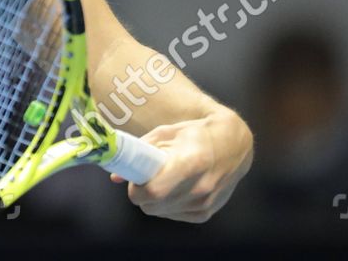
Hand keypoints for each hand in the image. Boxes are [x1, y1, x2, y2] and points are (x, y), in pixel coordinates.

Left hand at [112, 111, 252, 222]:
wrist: (233, 145)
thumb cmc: (194, 135)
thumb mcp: (165, 134)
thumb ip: (139, 153)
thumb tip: (115, 177)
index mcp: (190, 163)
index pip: (154, 191)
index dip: (137, 188)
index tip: (134, 178)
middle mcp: (200, 188)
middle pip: (153, 205)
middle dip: (141, 194)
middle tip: (145, 178)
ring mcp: (204, 204)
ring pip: (160, 212)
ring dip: (153, 200)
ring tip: (163, 179)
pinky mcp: (205, 214)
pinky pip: (173, 214)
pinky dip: (167, 204)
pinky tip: (175, 187)